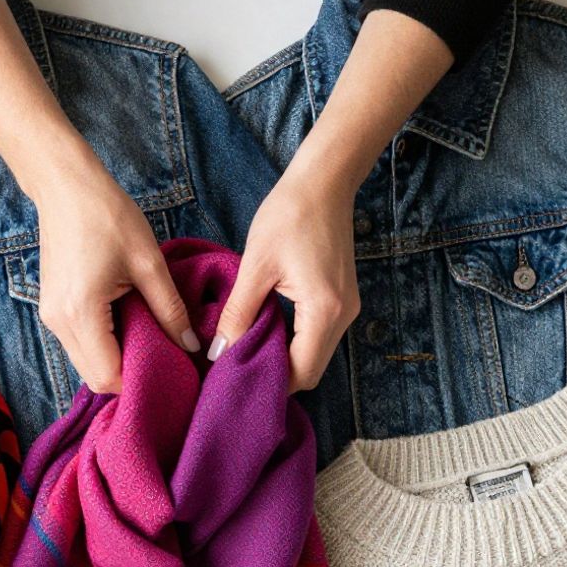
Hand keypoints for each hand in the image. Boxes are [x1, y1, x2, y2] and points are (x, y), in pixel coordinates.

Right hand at [35, 165, 199, 393]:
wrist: (66, 186)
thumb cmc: (108, 216)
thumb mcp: (149, 263)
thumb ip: (170, 310)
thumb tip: (190, 346)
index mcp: (81, 314)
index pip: (108, 377)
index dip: (140, 381)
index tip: (170, 370)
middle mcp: (59, 323)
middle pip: (95, 377)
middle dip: (129, 375)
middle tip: (164, 357)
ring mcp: (51, 317)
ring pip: (86, 362)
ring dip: (116, 359)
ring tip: (148, 336)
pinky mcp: (51, 308)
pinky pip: (80, 343)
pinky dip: (104, 344)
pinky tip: (128, 322)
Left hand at [212, 166, 359, 392]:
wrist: (323, 183)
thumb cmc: (289, 216)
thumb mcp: (255, 266)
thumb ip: (239, 313)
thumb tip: (219, 353)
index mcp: (324, 310)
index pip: (301, 372)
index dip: (270, 383)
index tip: (236, 381)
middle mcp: (344, 316)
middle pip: (311, 370)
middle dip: (277, 377)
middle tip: (237, 372)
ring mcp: (347, 308)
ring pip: (316, 355)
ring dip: (286, 360)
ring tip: (247, 354)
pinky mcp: (343, 299)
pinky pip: (320, 336)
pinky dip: (295, 343)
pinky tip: (267, 333)